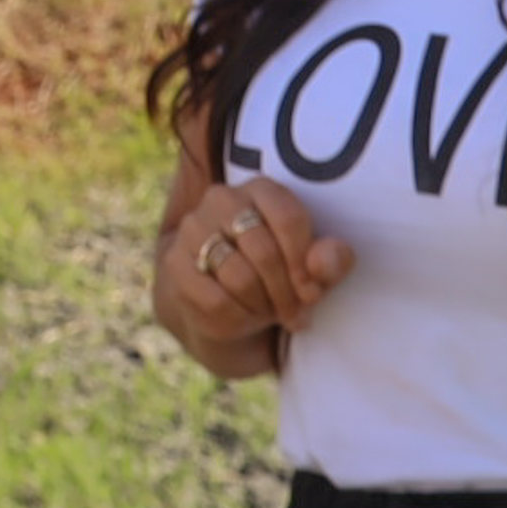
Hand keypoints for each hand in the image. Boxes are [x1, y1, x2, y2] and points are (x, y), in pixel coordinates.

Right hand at [151, 177, 349, 364]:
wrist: (223, 298)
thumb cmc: (278, 275)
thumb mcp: (314, 270)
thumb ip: (331, 262)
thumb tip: (321, 263)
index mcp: (261, 189)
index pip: (289, 219)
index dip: (304, 264)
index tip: (312, 294)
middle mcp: (222, 198)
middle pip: (264, 251)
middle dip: (286, 292)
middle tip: (295, 312)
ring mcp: (193, 228)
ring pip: (240, 278)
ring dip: (263, 306)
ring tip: (271, 312)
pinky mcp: (175, 262)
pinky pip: (216, 301)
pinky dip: (239, 319)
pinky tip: (245, 318)